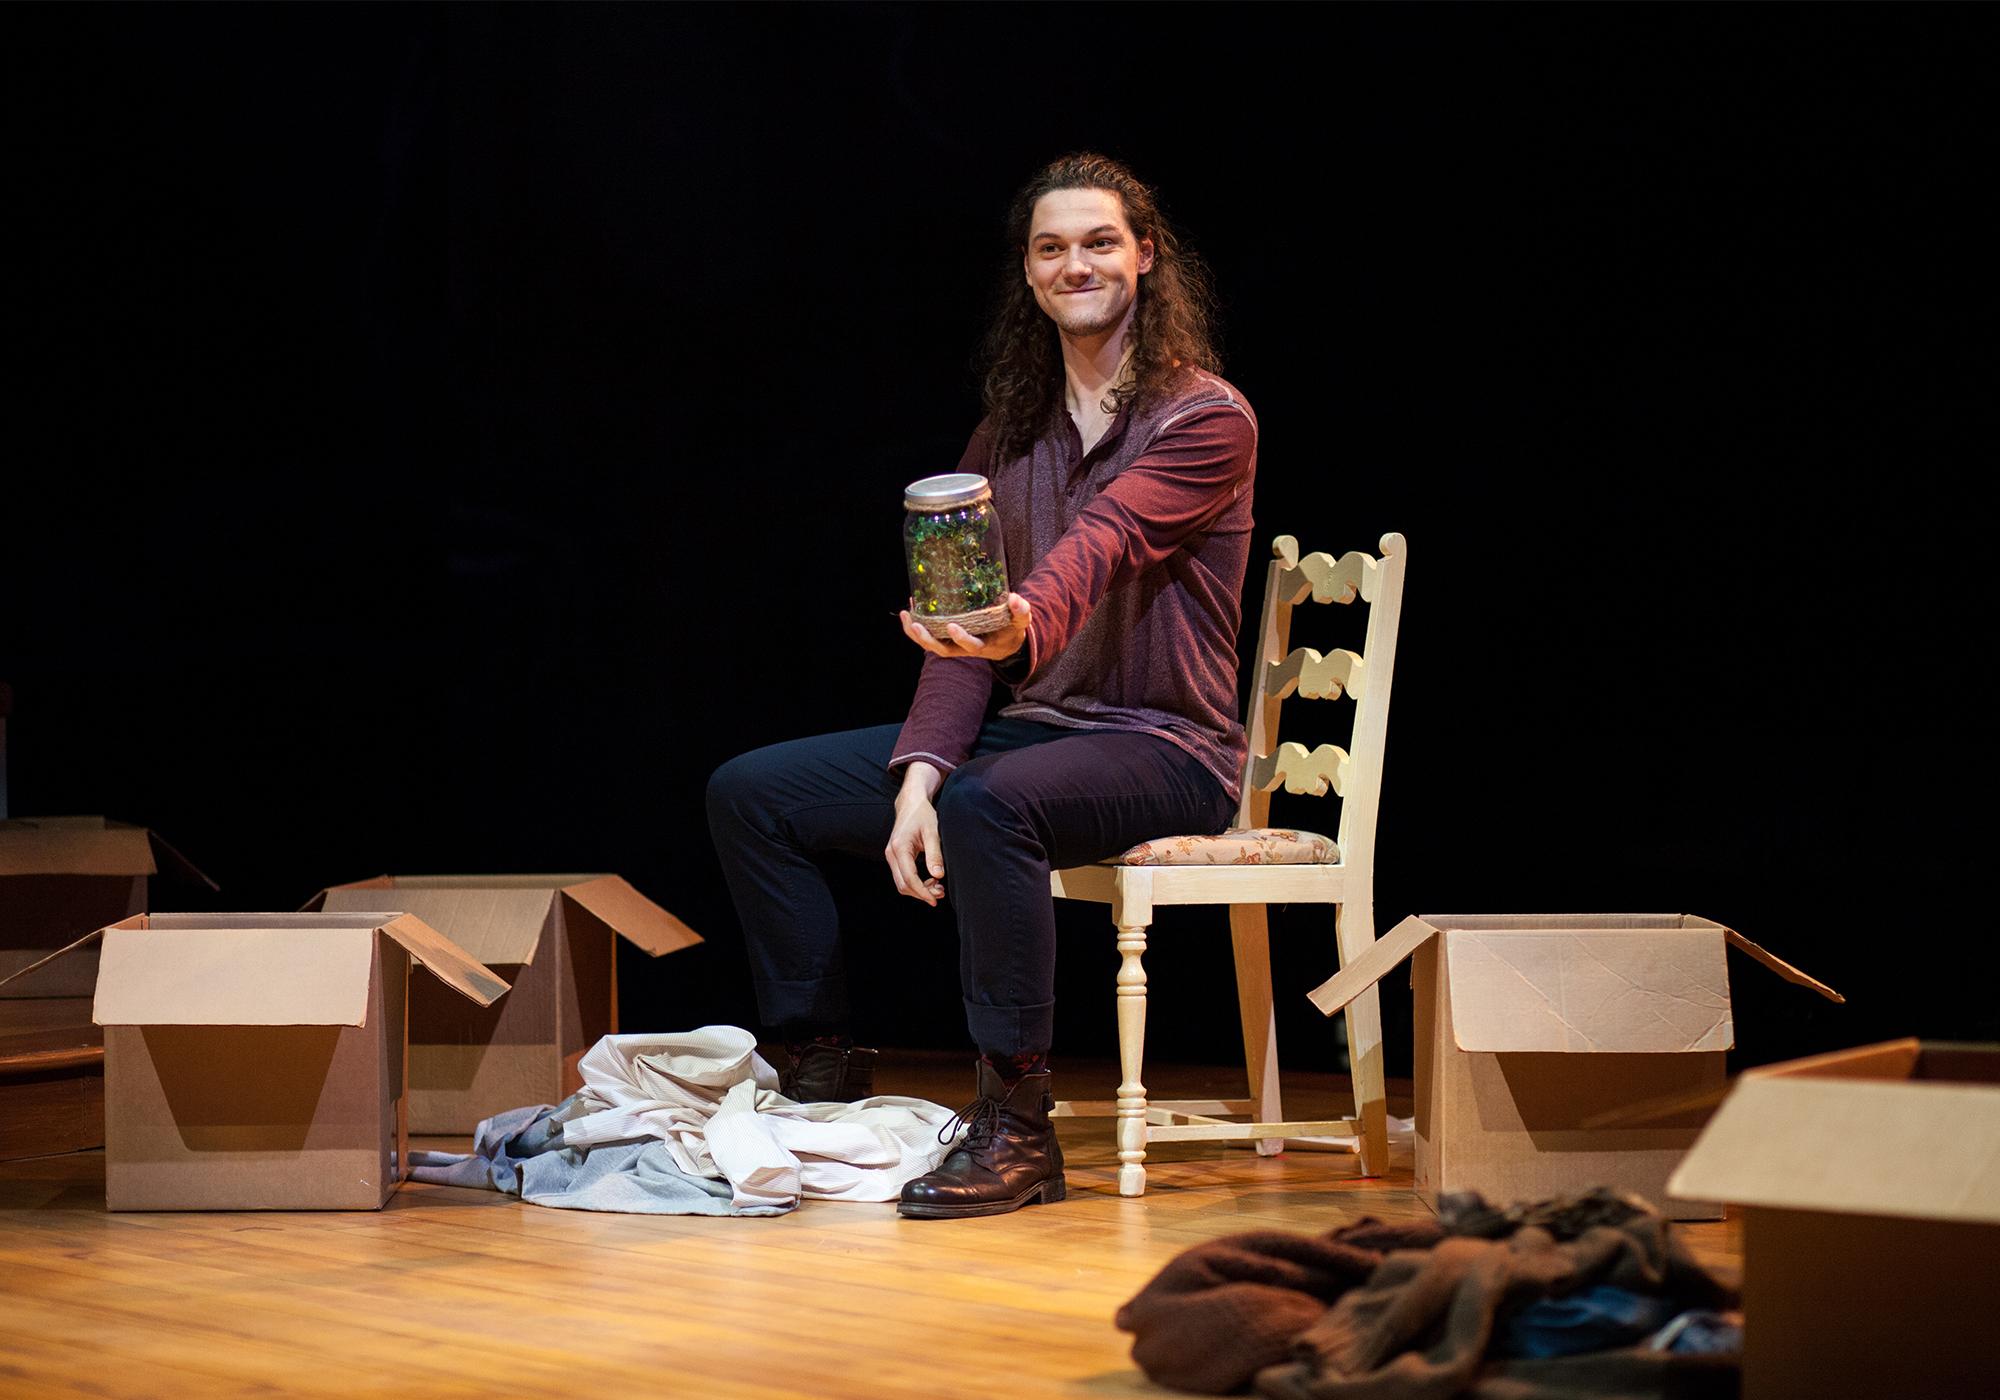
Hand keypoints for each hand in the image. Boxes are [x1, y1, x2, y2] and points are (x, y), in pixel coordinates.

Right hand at [885, 762, 945, 905]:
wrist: (911, 803)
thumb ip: (935, 854)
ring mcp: (890, 856)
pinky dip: (915, 883)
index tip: (936, 899)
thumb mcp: (933, 832)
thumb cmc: (923, 815)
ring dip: (918, 890)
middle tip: (941, 893)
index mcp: (900, 848)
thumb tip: (938, 875)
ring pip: (901, 883)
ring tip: (938, 888)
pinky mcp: (894, 856)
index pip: (909, 879)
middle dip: (921, 893)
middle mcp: (891, 854)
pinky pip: (902, 876)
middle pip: (903, 885)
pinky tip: (930, 880)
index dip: (922, 892)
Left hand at [899, 592, 1031, 662]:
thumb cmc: (1011, 630)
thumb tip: (1015, 599)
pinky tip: (909, 610)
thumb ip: (1021, 612)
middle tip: (916, 625)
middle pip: (942, 650)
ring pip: (931, 645)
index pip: (970, 646)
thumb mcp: (1020, 622)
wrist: (1005, 642)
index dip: (960, 638)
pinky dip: (916, 626)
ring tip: (906, 615)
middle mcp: (964, 648)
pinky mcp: (946, 638)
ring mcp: (953, 645)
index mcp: (982, 646)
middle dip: (927, 639)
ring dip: (916, 634)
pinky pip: (929, 635)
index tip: (952, 626)